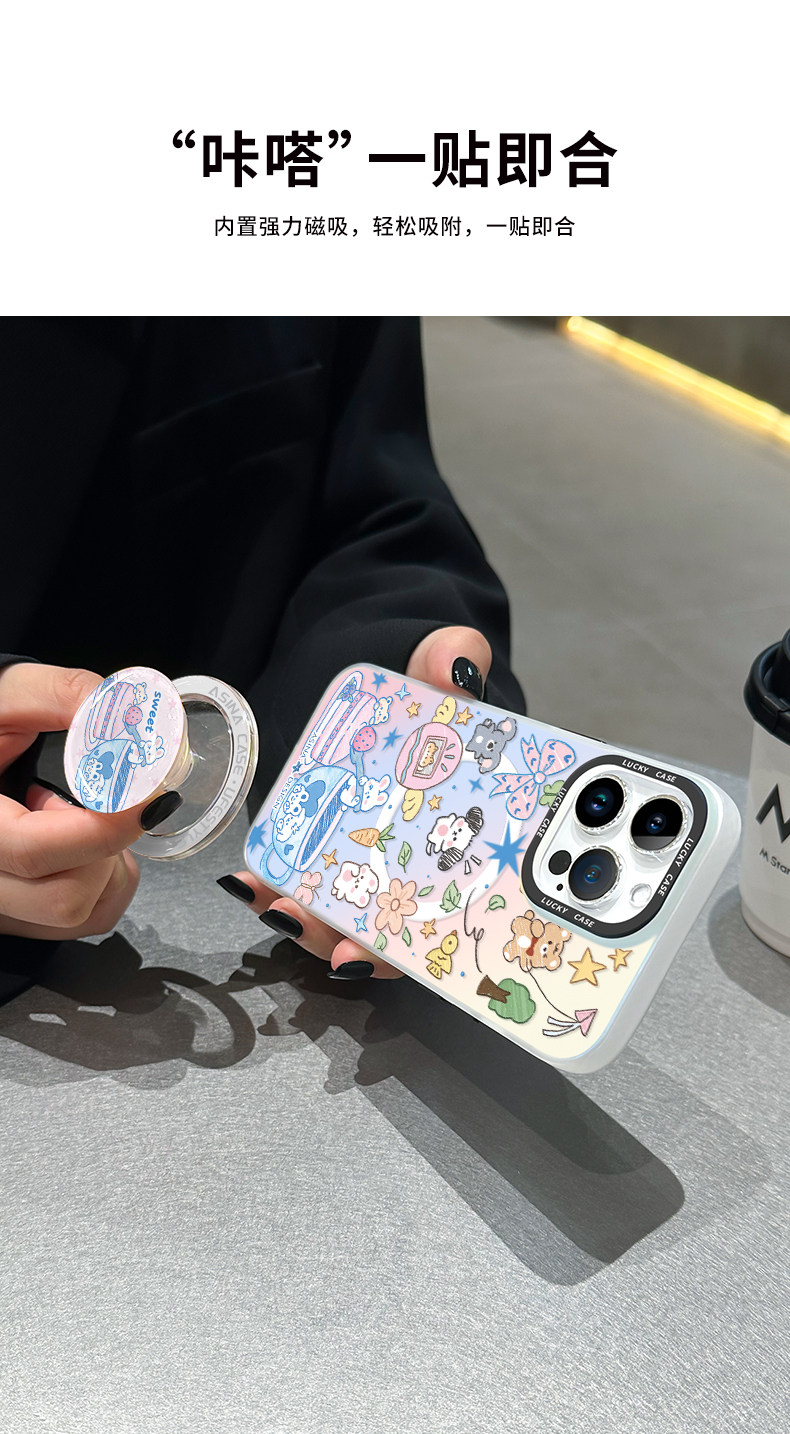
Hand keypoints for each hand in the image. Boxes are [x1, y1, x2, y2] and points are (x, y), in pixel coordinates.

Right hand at [0, 663, 165, 940]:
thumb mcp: (8, 695)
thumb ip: (63, 694)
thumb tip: (122, 715)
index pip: (33, 851)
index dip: (101, 830)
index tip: (146, 799)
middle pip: (63, 899)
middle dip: (105, 849)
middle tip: (107, 804)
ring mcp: (1, 905)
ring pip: (79, 916)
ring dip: (108, 865)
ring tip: (81, 817)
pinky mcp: (23, 918)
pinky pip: (87, 920)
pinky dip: (105, 882)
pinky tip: (79, 843)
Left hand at [218, 626, 490, 978]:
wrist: (386, 680)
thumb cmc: (426, 686)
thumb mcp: (434, 661)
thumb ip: (450, 658)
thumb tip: (457, 663)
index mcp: (468, 823)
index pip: (463, 893)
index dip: (437, 933)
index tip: (395, 945)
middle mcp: (426, 855)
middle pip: (405, 925)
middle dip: (367, 947)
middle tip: (341, 952)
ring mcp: (377, 857)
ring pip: (353, 917)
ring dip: (316, 926)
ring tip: (279, 908)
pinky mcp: (333, 847)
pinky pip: (311, 882)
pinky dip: (281, 888)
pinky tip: (250, 881)